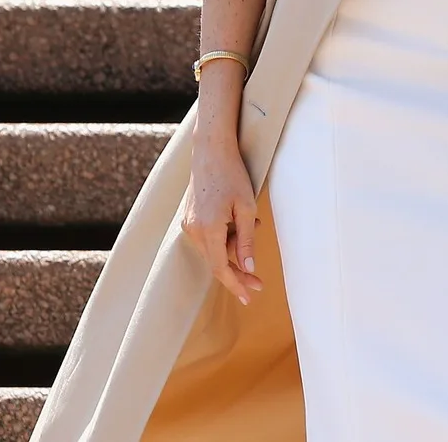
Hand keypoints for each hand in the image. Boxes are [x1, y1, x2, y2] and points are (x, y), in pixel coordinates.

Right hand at [182, 136, 264, 305]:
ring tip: (255, 224)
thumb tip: (248, 267)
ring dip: (233, 248)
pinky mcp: (189, 218)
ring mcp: (189, 224)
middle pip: (216, 263)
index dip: (235, 285)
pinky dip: (225, 236)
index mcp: (208, 230)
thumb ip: (246, 240)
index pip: (221, 268)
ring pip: (213, 250)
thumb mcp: (246, 208)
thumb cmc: (232, 175)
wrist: (211, 150)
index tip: (249, 298)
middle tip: (259, 282)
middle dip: (238, 272)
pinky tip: (241, 221)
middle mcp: (193, 230)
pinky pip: (209, 237)